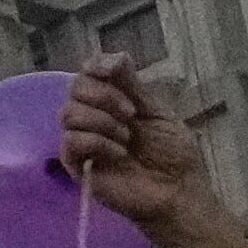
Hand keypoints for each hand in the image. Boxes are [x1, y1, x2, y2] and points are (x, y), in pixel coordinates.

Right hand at [57, 69, 221, 247]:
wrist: (178, 191)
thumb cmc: (173, 155)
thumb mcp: (158, 113)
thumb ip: (133, 86)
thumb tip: (117, 55)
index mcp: (112, 101)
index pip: (88, 72)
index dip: (96, 65)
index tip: (114, 71)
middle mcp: (93, 116)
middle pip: (75, 87)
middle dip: (105, 96)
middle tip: (131, 114)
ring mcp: (83, 140)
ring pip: (69, 113)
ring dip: (103, 122)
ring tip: (127, 139)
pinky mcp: (76, 164)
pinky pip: (71, 140)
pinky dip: (98, 143)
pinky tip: (119, 154)